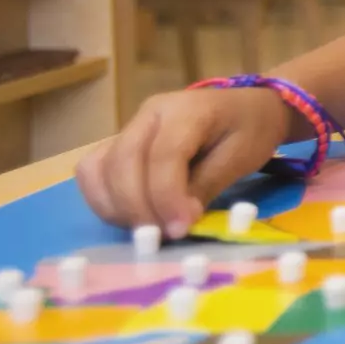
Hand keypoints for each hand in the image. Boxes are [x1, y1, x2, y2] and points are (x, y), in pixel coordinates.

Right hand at [75, 87, 292, 235]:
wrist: (246, 107)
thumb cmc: (250, 130)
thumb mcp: (242, 156)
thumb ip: (207, 184)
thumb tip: (178, 219)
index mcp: (185, 110)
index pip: (163, 156)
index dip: (167, 197)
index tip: (180, 229)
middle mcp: (148, 115)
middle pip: (123, 162)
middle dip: (139, 207)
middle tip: (163, 236)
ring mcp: (128, 128)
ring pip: (98, 169)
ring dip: (117, 207)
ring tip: (150, 229)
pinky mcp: (118, 145)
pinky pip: (94, 174)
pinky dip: (105, 201)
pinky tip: (132, 218)